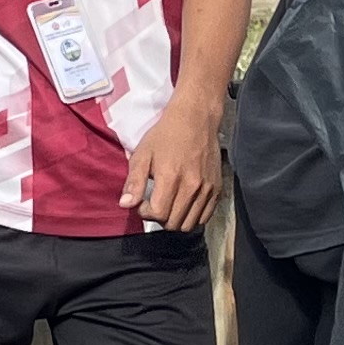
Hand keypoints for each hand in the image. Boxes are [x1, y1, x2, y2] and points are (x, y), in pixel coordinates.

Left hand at [123, 90, 224, 233]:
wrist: (196, 120)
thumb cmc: (165, 136)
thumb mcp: (142, 154)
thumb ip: (134, 181)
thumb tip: (125, 205)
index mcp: (171, 177)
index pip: (158, 214)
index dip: (146, 213)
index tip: (142, 204)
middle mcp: (192, 186)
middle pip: (174, 223)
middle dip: (159, 219)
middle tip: (154, 205)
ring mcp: (207, 189)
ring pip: (190, 224)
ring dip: (175, 220)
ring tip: (168, 205)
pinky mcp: (217, 188)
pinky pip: (205, 217)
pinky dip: (192, 217)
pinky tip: (183, 204)